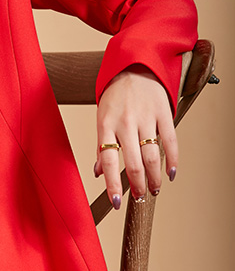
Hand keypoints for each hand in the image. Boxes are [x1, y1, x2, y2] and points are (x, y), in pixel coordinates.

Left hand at [95, 64, 177, 207]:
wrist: (134, 67)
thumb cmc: (115, 97)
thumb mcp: (102, 118)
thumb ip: (101, 146)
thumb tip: (98, 173)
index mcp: (105, 125)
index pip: (108, 160)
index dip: (112, 184)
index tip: (116, 203)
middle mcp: (125, 122)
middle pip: (133, 163)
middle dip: (137, 185)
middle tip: (139, 197)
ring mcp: (145, 117)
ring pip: (151, 155)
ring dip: (154, 177)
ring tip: (154, 189)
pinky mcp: (163, 113)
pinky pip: (170, 141)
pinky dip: (172, 160)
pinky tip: (171, 173)